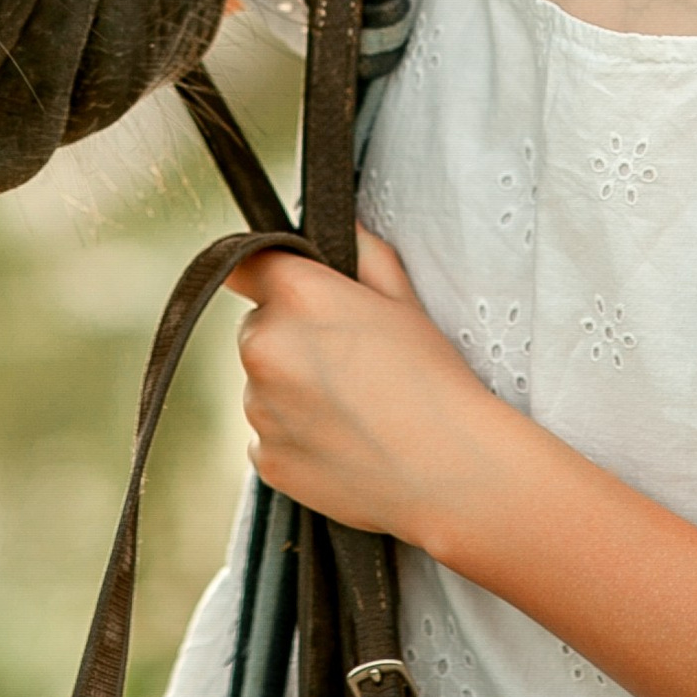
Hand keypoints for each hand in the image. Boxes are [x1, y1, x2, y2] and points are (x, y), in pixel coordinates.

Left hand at [235, 227, 519, 550]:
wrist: (450, 470)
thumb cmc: (434, 379)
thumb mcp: (405, 300)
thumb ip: (363, 252)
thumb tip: (342, 227)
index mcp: (296, 295)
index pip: (245, 265)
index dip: (268, 275)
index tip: (290, 292)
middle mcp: (264, 347)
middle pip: (258, 328)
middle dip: (290, 337)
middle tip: (347, 361)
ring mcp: (261, 408)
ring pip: (263, 386)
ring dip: (292, 391)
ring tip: (354, 410)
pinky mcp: (266, 460)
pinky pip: (270, 437)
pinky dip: (296, 438)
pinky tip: (345, 443)